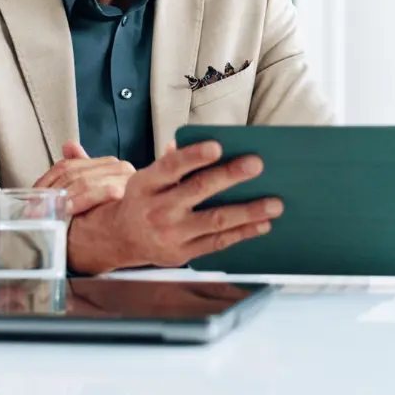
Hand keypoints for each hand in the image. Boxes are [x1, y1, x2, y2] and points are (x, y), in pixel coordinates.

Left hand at [33, 141, 135, 215]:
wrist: (147, 228)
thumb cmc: (121, 214)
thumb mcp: (98, 191)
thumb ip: (83, 168)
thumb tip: (69, 144)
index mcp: (109, 165)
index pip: (67, 166)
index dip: (46, 182)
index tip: (32, 198)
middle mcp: (119, 167)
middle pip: (73, 174)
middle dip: (49, 193)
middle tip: (34, 211)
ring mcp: (126, 178)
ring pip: (84, 182)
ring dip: (61, 199)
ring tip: (47, 213)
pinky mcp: (130, 192)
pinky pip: (102, 192)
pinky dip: (82, 200)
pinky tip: (69, 211)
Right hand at [67, 140, 281, 273]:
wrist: (119, 238)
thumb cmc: (143, 199)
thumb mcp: (147, 177)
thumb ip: (172, 161)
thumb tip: (198, 140)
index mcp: (148, 183)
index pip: (171, 166)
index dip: (194, 156)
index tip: (217, 146)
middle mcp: (158, 208)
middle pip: (198, 190)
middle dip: (230, 176)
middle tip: (257, 164)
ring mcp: (171, 234)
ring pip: (215, 220)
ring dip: (248, 211)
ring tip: (275, 203)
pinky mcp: (183, 253)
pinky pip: (218, 243)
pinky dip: (242, 233)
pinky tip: (263, 224)